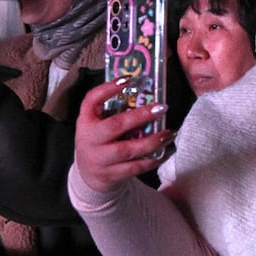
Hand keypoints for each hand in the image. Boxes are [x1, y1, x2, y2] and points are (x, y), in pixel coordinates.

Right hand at [74, 78, 173, 192]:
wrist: (88, 176)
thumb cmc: (99, 143)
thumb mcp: (98, 125)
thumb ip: (113, 112)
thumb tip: (145, 93)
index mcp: (86, 121)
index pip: (91, 100)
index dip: (107, 89)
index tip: (127, 79)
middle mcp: (90, 139)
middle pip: (116, 126)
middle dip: (140, 116)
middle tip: (161, 108)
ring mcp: (100, 159)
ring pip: (128, 150)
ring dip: (152, 141)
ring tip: (169, 133)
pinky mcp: (111, 175)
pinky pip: (135, 167)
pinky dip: (153, 159)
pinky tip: (165, 151)